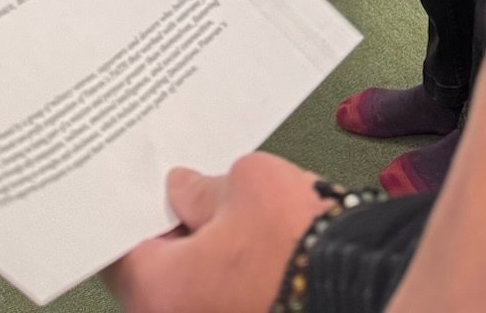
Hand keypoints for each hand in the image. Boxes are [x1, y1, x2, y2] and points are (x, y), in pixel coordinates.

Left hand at [104, 157, 328, 312]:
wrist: (367, 286)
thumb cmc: (300, 242)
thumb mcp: (246, 183)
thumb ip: (201, 188)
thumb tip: (184, 191)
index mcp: (159, 293)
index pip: (118, 251)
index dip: (126, 214)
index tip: (133, 193)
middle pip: (154, 278)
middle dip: (168, 238)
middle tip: (178, 198)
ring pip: (191, 295)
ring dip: (201, 263)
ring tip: (222, 219)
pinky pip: (221, 304)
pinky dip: (227, 282)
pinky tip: (250, 250)